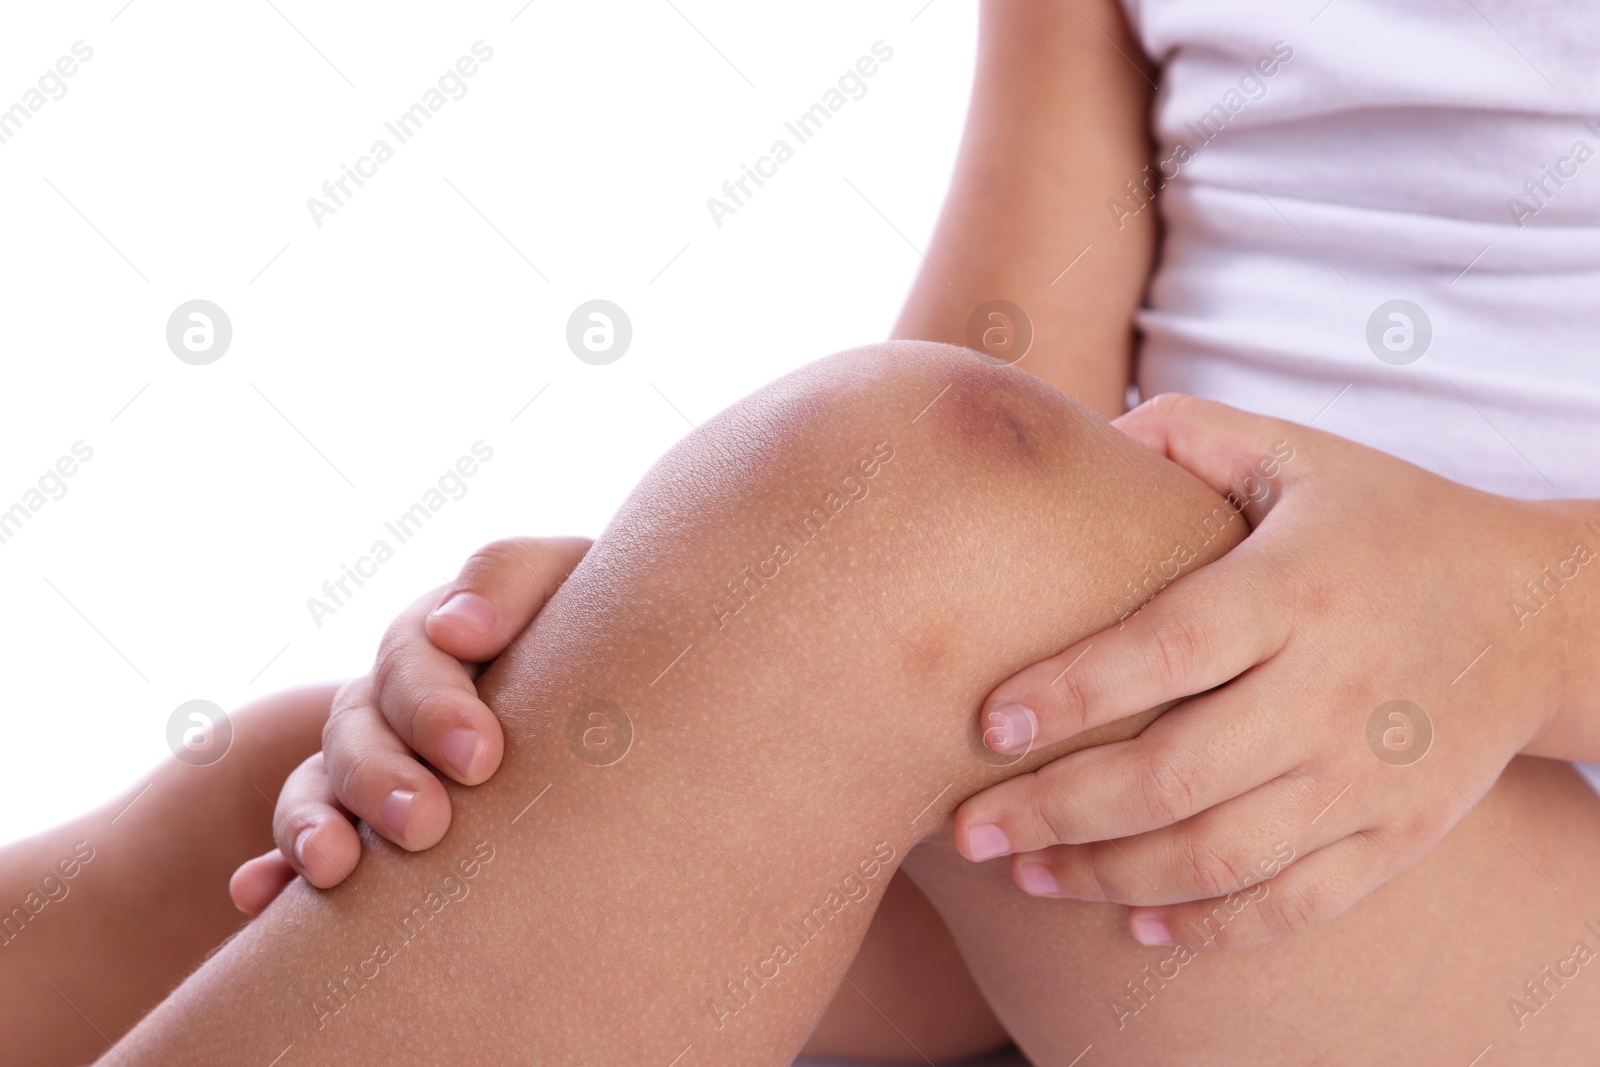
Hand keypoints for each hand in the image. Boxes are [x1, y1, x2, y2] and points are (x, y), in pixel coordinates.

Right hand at [229, 536, 589, 914]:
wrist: (619, 691)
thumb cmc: (608, 632)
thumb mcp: (573, 579)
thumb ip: (511, 579)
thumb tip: (454, 627)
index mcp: (446, 633)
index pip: (413, 656)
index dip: (435, 705)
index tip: (479, 757)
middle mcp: (400, 692)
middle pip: (359, 725)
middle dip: (382, 777)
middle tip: (425, 824)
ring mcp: (377, 754)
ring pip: (320, 783)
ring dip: (314, 823)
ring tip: (335, 869)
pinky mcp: (367, 819)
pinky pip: (306, 840)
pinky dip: (274, 868)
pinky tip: (258, 897)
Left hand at [952, 394, 1589, 947]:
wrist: (1542, 614)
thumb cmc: (1390, 524)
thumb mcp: (1301, 454)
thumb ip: (1190, 432)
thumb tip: (1081, 439)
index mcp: (1295, 591)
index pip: (1165, 651)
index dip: (1069, 693)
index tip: (984, 725)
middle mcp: (1330, 693)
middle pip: (1172, 776)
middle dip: (1054, 811)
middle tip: (963, 831)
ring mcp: (1366, 777)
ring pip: (1219, 856)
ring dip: (1108, 878)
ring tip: (1026, 876)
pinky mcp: (1396, 837)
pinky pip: (1294, 904)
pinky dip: (1212, 926)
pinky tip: (1137, 926)